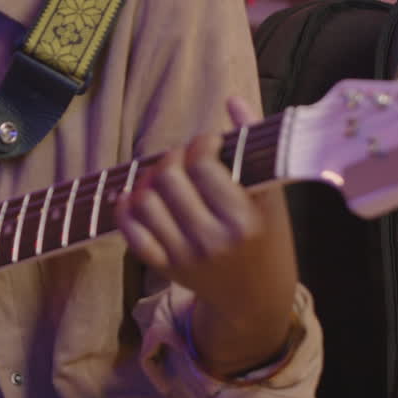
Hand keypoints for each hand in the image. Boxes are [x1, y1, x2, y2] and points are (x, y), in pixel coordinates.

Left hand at [116, 97, 296, 374]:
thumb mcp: (271, 195)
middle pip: (170, 179)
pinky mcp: (164, 268)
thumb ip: (253, 145)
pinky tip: (137, 195)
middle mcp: (212, 240)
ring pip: (145, 202)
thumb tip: (233, 100)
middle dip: (173, 157)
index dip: (201, 143)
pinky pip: (131, 232)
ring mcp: (184, 257)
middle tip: (184, 157)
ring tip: (164, 174)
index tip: (209, 142)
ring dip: (148, 179)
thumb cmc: (267, 237)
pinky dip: (126, 208)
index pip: (203, 166)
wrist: (255, 297)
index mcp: (244, 220)